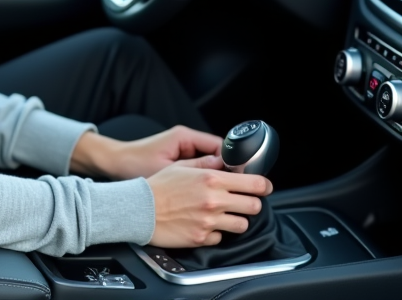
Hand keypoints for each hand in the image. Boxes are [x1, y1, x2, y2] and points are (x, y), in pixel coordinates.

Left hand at [70, 126, 223, 179]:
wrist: (115, 163)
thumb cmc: (135, 164)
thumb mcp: (167, 169)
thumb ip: (195, 168)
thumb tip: (222, 171)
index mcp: (185, 137)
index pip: (219, 145)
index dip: (232, 162)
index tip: (241, 177)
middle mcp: (186, 140)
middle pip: (217, 154)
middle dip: (226, 171)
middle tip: (235, 189)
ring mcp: (182, 150)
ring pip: (209, 163)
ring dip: (215, 177)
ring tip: (223, 194)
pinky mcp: (178, 160)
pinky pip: (198, 169)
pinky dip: (204, 180)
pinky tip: (206, 194)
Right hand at [147, 162, 271, 247]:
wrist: (138, 210)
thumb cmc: (157, 186)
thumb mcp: (181, 166)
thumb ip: (207, 164)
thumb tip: (225, 163)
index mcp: (211, 179)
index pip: (254, 184)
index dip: (263, 185)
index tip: (263, 187)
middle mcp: (214, 201)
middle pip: (254, 206)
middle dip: (250, 203)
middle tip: (242, 201)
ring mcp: (209, 222)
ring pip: (242, 225)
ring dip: (236, 219)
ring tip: (223, 214)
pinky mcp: (201, 238)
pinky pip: (221, 237)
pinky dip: (216, 232)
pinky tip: (204, 224)